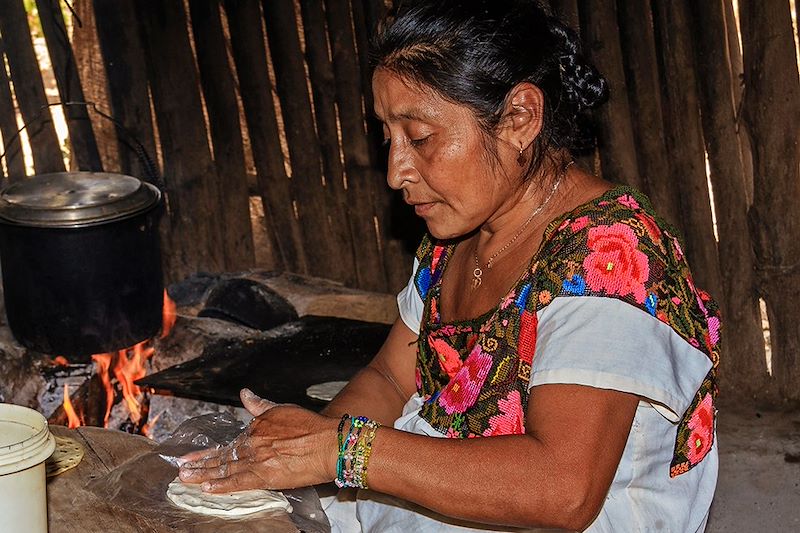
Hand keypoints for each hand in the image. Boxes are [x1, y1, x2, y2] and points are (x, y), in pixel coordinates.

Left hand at [178, 389, 338, 492]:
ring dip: (204, 474)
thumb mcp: (283, 409)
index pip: (230, 442)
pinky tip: (208, 488)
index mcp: (257, 426)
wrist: (329, 443)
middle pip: (223, 455)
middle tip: (180, 470)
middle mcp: (254, 441)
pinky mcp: (266, 475)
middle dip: (200, 463)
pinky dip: (223, 485)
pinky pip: (240, 482)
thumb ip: (260, 404)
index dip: (209, 451)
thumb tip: (244, 393)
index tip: (193, 456)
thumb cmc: (311, 427)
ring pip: (226, 468)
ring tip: (186, 478)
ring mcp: (258, 459)